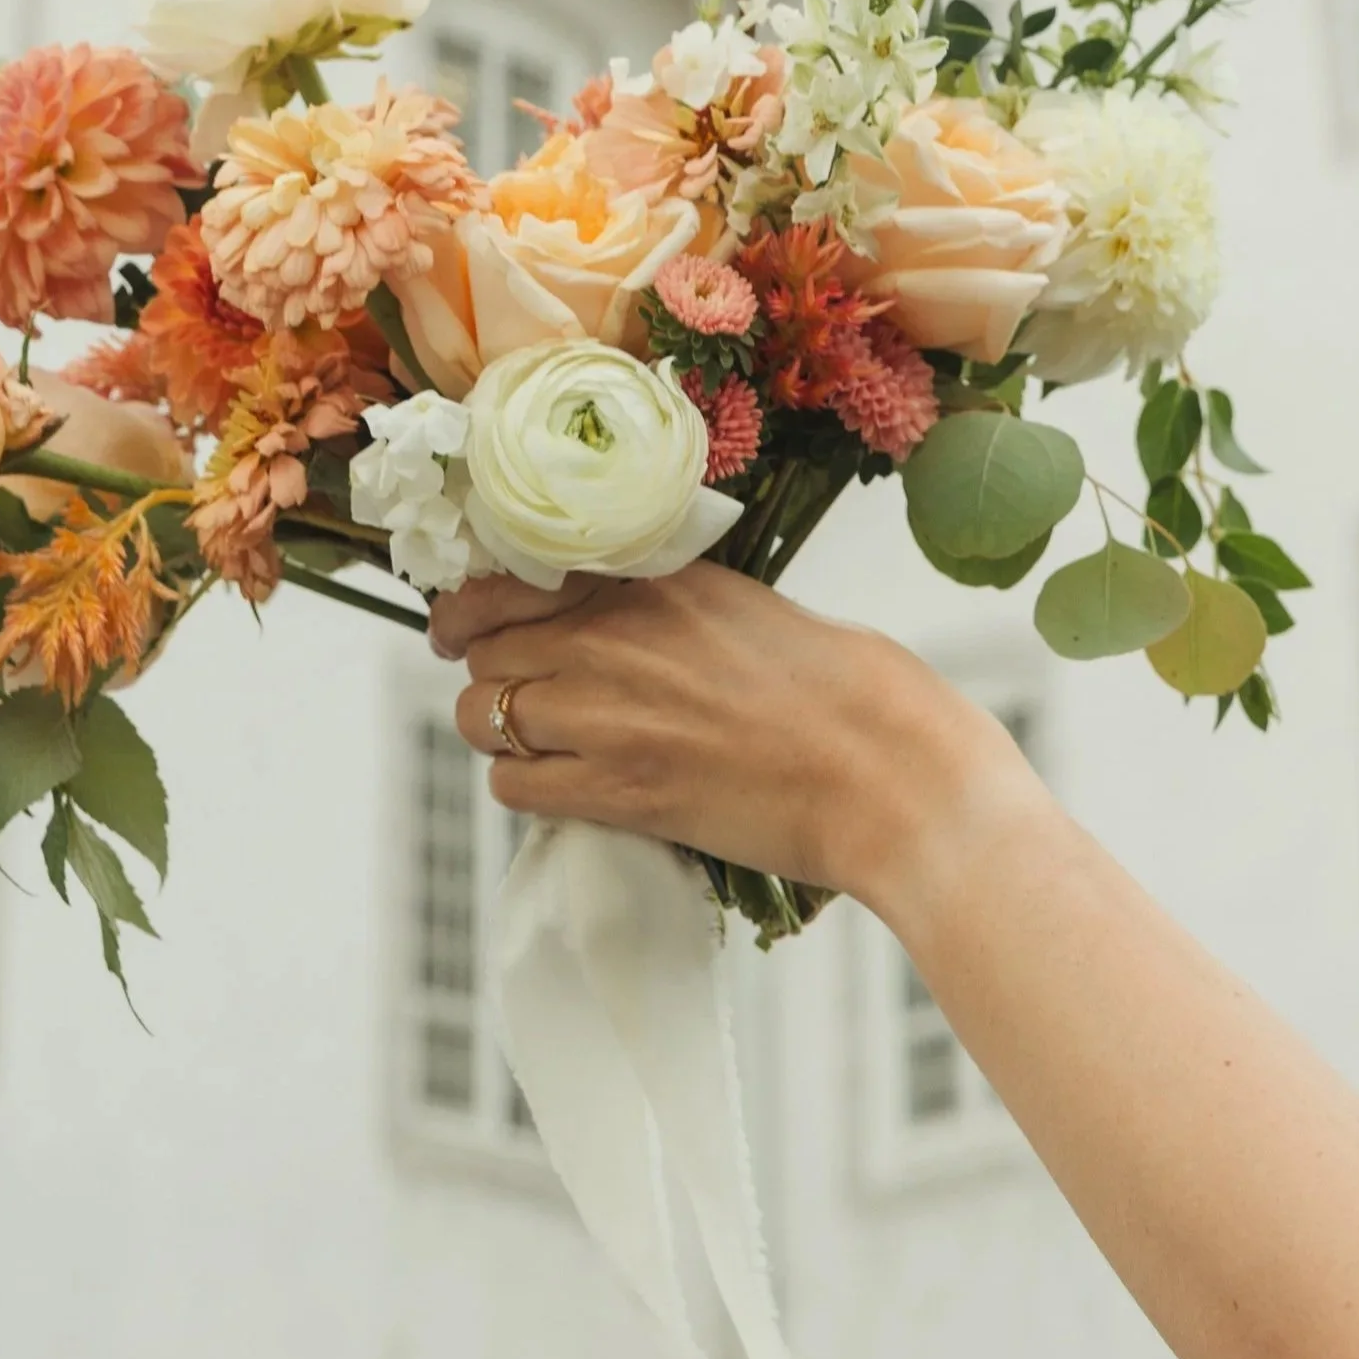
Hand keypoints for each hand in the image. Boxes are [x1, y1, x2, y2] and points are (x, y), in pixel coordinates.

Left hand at [427, 560, 1038, 909]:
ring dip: (498, 729)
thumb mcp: (747, 605)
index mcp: (651, 576)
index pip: (508, 569)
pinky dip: (525, 786)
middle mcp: (613, 632)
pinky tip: (566, 786)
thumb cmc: (846, 691)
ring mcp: (606, 711)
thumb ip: (667, 601)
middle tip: (506, 687)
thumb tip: (613, 614)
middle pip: (480, 642)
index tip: (471, 620)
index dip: (474, 600)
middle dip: (484, 666)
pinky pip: (511, 784)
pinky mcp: (615, 790)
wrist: (887, 774)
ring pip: (478, 714)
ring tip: (541, 742)